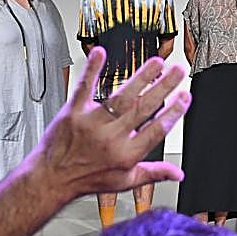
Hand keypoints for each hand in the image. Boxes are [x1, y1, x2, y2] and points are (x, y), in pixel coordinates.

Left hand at [28, 47, 189, 203]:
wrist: (51, 179)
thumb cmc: (86, 179)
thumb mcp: (124, 182)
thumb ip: (153, 174)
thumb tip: (177, 174)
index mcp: (127, 155)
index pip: (157, 130)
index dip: (173, 112)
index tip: (185, 96)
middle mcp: (111, 138)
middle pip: (143, 108)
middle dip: (163, 87)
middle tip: (178, 71)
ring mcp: (92, 124)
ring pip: (121, 96)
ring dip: (141, 77)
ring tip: (156, 62)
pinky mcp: (73, 113)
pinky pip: (84, 87)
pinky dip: (92, 69)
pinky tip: (100, 53)